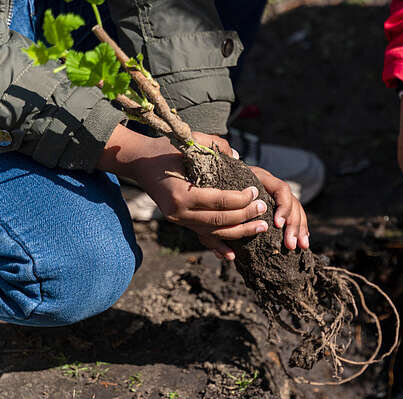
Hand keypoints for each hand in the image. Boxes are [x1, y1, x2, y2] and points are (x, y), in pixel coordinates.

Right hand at [97, 126, 308, 259]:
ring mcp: (178, 220)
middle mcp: (178, 212)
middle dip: (245, 216)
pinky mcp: (180, 223)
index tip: (256, 192)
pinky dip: (218, 246)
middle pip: (219, 219)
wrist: (139, 162)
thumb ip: (215, 145)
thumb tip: (238, 157)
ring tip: (261, 227)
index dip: (241, 199)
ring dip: (239, 231)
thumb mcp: (190, 140)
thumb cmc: (167, 149)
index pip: (219, 201)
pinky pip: (202, 237)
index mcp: (181, 193)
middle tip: (263, 208)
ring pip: (214, 231)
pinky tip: (233, 255)